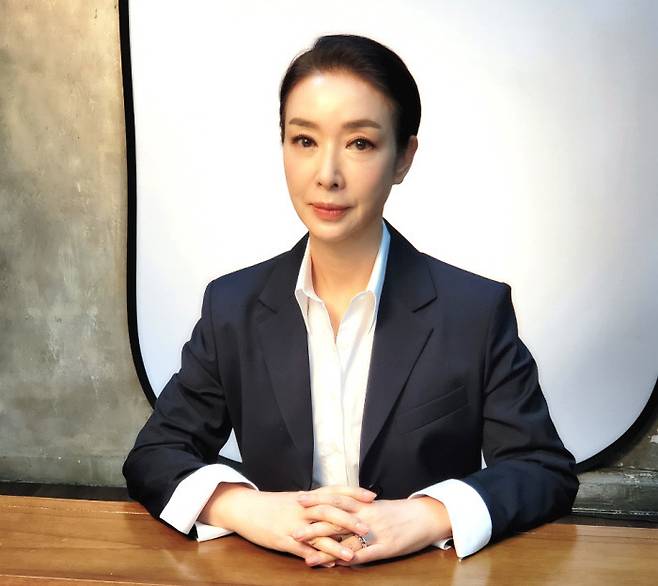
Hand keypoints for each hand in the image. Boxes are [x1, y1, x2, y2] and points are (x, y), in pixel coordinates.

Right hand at [199, 483, 374, 562]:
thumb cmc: (273, 504)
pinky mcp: (283, 539)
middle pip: (329, 510)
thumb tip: (339, 508)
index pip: (335, 491)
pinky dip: (316, 558)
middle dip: (349, 520)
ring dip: (336, 544)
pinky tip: (329, 565)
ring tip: (353, 554)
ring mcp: (293, 524)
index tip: (372, 496)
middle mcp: (302, 508)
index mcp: (307, 496)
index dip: (354, 493)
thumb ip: (316, 503)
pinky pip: (302, 550)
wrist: (246, 507)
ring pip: (317, 533)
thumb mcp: (296, 499)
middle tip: (368, 528)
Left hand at [294, 493, 451, 565]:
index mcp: (364, 503)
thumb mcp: (376, 505)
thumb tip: (338, 507)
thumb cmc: (399, 511)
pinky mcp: (384, 547)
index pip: (335, 498)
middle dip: (313, 526)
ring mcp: (375, 532)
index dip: (317, 499)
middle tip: (293, 530)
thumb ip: (358, 506)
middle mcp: (366, 515)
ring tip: (307, 557)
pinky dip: (348, 560)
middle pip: (335, 519)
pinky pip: (363, 555)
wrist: (425, 516)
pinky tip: (335, 566)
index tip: (298, 499)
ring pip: (345, 541)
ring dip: (325, 549)